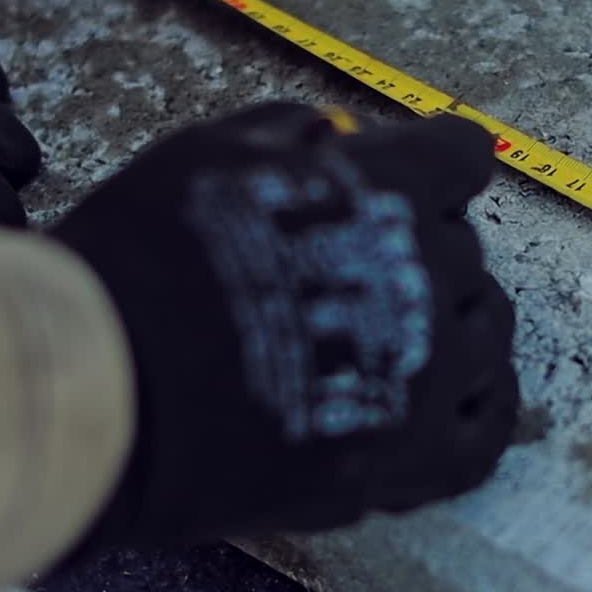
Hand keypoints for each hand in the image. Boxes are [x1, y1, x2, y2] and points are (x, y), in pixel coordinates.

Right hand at [51, 103, 518, 544]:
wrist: (104, 385)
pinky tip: (444, 402)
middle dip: (420, 248)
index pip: (460, 156)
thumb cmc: (143, 258)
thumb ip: (288, 133)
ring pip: (487, 331)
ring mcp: (429, 372)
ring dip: (453, 323)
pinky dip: (475, 409)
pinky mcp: (412, 458)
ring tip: (400, 337)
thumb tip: (330, 135)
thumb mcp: (209, 153)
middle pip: (463, 248)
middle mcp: (430, 275)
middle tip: (360, 270)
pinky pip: (485, 432)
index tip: (418, 176)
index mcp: (393, 188)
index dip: (435, 162)